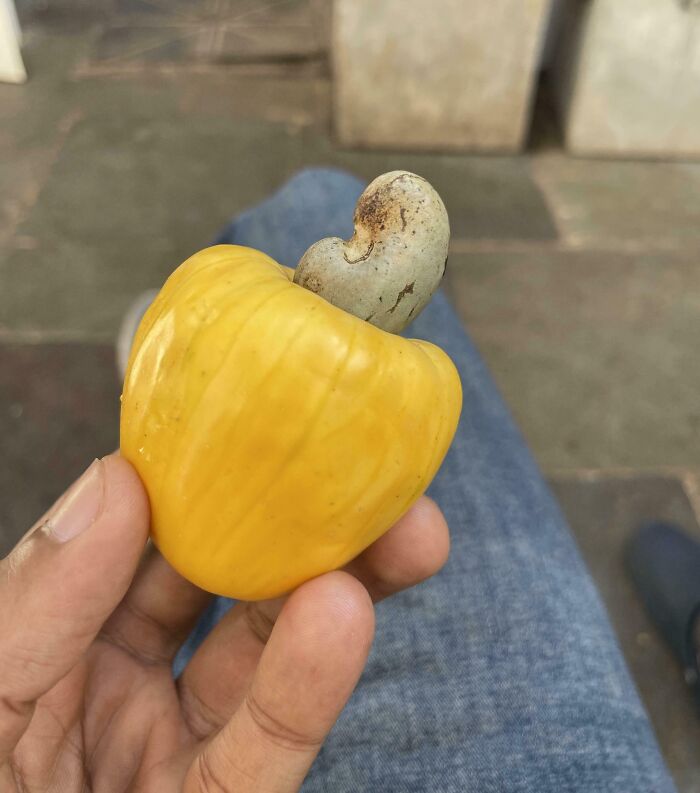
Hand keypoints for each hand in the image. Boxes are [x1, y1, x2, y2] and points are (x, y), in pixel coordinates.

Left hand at [0, 453, 448, 790]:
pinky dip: (311, 683)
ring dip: (334, 589)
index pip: (134, 541)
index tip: (253, 428)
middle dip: (296, 527)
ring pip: (263, 659)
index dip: (194, 480)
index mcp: (49, 643)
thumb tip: (113, 480)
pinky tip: (346, 616)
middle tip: (362, 471)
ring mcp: (168, 754)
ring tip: (397, 534)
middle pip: (220, 589)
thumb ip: (36, 601)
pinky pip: (268, 749)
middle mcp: (113, 688)